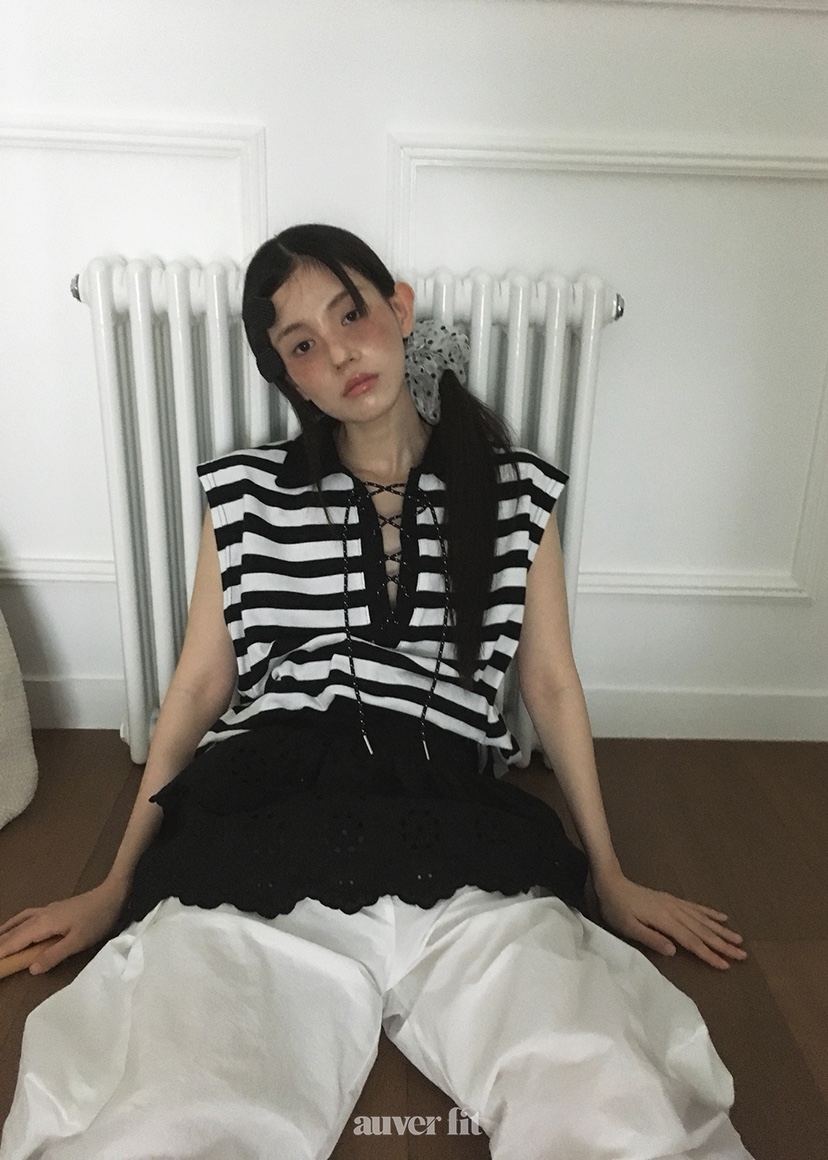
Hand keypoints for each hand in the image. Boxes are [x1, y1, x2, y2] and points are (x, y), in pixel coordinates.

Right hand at [0, 881, 126, 974]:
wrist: (112, 895)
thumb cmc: (96, 920)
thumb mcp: (77, 942)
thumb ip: (53, 955)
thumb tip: (31, 968)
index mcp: (44, 924)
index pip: (16, 940)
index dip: (2, 952)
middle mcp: (41, 915)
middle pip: (15, 931)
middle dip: (0, 943)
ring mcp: (48, 910)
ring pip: (20, 921)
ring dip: (6, 932)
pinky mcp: (55, 909)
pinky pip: (28, 916)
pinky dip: (17, 922)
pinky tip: (19, 925)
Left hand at [593, 871, 747, 969]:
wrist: (612, 883)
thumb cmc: (617, 909)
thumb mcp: (628, 927)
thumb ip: (651, 938)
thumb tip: (674, 951)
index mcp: (665, 920)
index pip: (691, 941)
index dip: (709, 954)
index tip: (726, 965)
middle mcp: (674, 911)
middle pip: (702, 931)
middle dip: (723, 944)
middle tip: (742, 955)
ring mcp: (675, 904)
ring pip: (703, 919)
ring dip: (721, 930)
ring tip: (739, 939)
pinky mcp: (672, 900)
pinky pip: (696, 907)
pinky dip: (710, 913)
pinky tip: (722, 917)